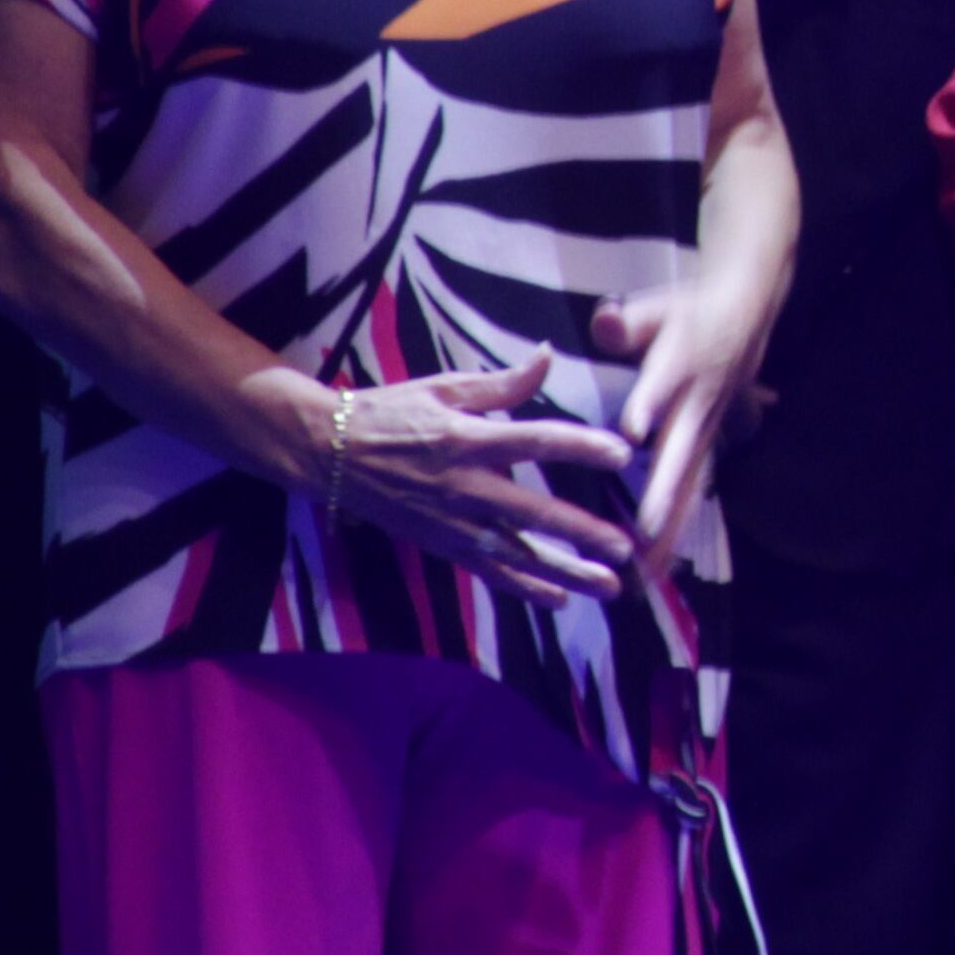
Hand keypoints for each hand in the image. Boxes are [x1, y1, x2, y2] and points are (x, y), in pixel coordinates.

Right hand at [313, 347, 645, 604]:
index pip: (537, 441)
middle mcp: (464, 486)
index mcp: (467, 438)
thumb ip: (503, 382)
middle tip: (626, 546)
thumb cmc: (391, 412)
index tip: (624, 456)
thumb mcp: (444, 386)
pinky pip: (489, 572)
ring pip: (517, 554)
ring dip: (565, 572)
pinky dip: (524, 588)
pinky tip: (561, 601)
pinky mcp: (442, 544)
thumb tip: (550, 354)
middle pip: (533, 511)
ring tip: (609, 586)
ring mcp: (452, 522)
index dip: (582, 447)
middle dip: (582, 531)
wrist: (329, 453)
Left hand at [586, 259, 790, 571]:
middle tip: (647, 535)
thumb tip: (606, 322)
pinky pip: (689, 495)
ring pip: (688, 489)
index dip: (650, 403)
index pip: (663, 383)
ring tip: (646, 580)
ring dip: (670, 533)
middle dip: (665, 495)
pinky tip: (654, 573)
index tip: (633, 429)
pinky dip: (673, 534)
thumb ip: (626, 321)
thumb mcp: (656, 308)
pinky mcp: (705, 447)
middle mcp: (697, 406)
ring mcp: (704, 432)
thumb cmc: (688, 314)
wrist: (747, 315)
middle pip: (680, 454)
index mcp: (680, 364)